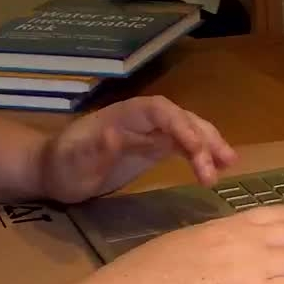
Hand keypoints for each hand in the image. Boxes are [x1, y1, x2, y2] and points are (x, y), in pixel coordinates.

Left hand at [38, 96, 236, 203]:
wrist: (53, 171)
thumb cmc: (62, 166)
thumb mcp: (74, 160)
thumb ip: (96, 147)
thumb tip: (115, 134)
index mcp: (125, 115)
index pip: (161, 111)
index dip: (182, 126)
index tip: (196, 150)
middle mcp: (143, 118)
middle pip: (181, 119)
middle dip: (203, 139)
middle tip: (219, 166)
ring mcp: (150, 132)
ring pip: (188, 130)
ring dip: (210, 144)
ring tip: (230, 164)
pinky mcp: (154, 147)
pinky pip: (185, 145)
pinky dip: (202, 153)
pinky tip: (218, 166)